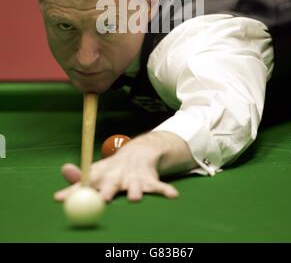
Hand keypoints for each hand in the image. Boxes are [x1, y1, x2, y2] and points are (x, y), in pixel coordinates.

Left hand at [54, 133, 179, 201]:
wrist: (139, 153)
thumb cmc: (112, 171)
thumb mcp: (94, 175)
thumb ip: (77, 185)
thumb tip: (56, 198)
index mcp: (102, 175)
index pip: (86, 183)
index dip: (75, 190)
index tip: (60, 198)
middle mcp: (117, 176)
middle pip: (111, 184)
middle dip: (108, 191)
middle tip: (104, 198)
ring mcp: (134, 178)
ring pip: (136, 186)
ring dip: (136, 192)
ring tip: (135, 198)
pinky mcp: (150, 180)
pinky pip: (159, 187)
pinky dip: (165, 191)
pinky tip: (172, 196)